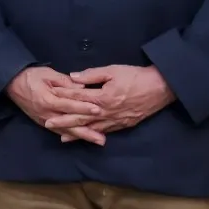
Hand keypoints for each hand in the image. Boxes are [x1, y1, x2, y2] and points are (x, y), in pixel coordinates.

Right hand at [6, 66, 106, 144]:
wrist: (12, 84)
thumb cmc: (31, 76)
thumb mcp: (48, 74)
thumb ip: (66, 82)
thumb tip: (83, 87)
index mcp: (48, 99)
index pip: (69, 105)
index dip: (84, 107)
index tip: (99, 110)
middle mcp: (47, 113)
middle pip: (69, 123)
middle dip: (87, 131)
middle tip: (102, 139)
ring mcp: (44, 120)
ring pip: (66, 130)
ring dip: (82, 136)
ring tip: (97, 141)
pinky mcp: (42, 122)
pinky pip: (59, 131)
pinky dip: (71, 135)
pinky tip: (81, 139)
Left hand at [48, 65, 173, 141]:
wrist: (160, 87)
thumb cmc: (135, 76)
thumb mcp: (112, 71)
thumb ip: (91, 75)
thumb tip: (72, 77)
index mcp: (103, 97)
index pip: (78, 98)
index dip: (63, 97)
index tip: (50, 97)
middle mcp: (107, 112)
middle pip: (81, 118)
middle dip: (64, 121)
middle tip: (48, 123)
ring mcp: (116, 120)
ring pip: (92, 128)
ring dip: (76, 133)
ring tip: (61, 137)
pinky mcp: (124, 125)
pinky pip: (105, 132)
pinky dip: (94, 135)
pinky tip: (87, 138)